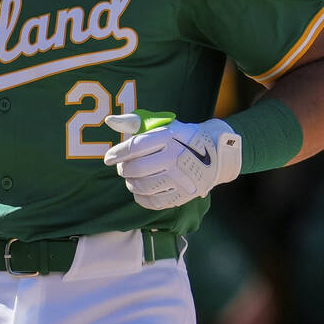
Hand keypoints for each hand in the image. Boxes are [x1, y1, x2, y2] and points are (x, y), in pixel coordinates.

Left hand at [103, 113, 240, 209]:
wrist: (215, 154)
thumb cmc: (179, 137)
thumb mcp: (161, 125)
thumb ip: (133, 122)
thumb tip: (109, 121)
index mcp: (168, 137)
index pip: (135, 146)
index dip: (117, 153)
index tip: (108, 158)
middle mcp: (176, 157)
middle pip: (137, 169)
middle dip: (123, 169)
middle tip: (123, 168)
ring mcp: (182, 178)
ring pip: (144, 187)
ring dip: (131, 184)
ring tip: (131, 178)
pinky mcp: (185, 195)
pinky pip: (155, 202)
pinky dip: (141, 198)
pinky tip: (140, 191)